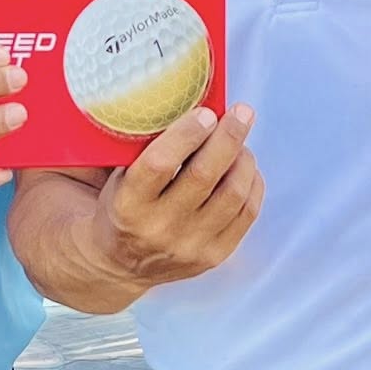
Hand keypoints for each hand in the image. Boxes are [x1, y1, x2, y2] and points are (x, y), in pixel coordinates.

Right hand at [87, 103, 262, 293]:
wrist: (119, 264)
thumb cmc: (122, 207)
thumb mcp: (118, 179)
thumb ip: (145, 149)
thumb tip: (190, 105)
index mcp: (128, 205)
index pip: (160, 164)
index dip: (187, 135)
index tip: (206, 112)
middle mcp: (158, 229)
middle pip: (204, 175)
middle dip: (228, 137)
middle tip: (241, 112)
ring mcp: (189, 246)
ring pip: (232, 194)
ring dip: (243, 158)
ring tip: (241, 142)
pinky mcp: (214, 257)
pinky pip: (247, 214)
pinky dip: (252, 183)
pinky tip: (245, 167)